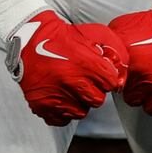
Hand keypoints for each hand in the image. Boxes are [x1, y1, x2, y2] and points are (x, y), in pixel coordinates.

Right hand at [5, 10, 128, 125]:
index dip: (107, 78)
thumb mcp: (95, 33)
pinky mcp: (42, 105)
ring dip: (79, 102)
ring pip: (81, 112)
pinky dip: (63, 110)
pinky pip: (62, 119)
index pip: (110, 83)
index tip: (100, 74)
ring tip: (71, 87)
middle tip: (84, 80)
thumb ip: (115, 49)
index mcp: (84, 63)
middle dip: (94, 90)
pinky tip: (60, 95)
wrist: (29, 40)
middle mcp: (70, 82)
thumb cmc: (63, 37)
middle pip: (97, 100)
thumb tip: (122, 73)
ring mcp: (55, 96)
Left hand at [108, 0, 151, 116]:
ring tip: (144, 81)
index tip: (116, 72)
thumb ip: (111, 43)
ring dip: (139, 93)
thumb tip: (102, 54)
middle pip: (120, 90)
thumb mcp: (124, 26)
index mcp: (127, 55)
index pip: (108, 77)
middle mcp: (140, 71)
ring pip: (135, 101)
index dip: (112, 74)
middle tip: (133, 74)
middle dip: (125, 83)